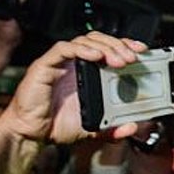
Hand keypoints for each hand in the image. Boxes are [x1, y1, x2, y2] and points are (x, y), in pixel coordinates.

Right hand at [3, 31, 146, 143]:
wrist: (31, 132)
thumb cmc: (56, 123)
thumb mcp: (92, 129)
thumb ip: (111, 129)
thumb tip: (131, 127)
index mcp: (88, 73)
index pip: (109, 50)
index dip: (125, 46)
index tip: (141, 51)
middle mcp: (76, 64)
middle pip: (100, 41)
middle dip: (119, 45)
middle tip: (133, 58)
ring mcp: (61, 62)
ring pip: (85, 40)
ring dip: (105, 47)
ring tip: (120, 60)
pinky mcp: (45, 65)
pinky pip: (64, 49)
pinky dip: (81, 49)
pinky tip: (95, 56)